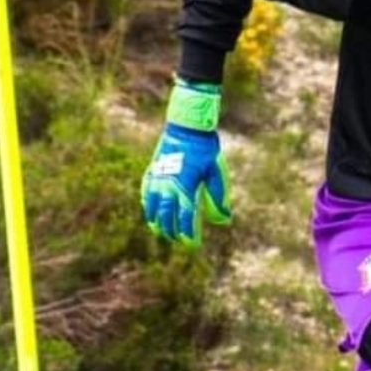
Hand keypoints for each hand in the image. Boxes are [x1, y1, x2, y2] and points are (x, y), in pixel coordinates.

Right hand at [140, 79, 230, 247]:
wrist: (186, 126)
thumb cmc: (205, 149)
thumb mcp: (216, 172)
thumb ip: (218, 197)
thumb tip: (224, 220)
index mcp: (185, 187)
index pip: (185, 218)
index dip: (188, 234)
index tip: (193, 244)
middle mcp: (168, 185)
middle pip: (166, 216)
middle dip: (172, 231)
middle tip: (179, 240)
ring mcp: (157, 178)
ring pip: (152, 207)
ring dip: (157, 221)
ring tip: (161, 231)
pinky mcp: (152, 170)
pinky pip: (146, 192)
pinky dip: (148, 204)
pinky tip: (151, 210)